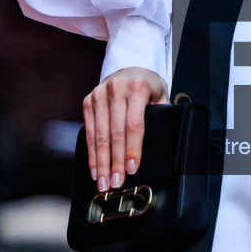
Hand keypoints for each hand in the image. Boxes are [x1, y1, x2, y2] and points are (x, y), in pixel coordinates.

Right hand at [83, 67, 166, 193]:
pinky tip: (95, 168)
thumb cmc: (149, 88)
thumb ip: (160, 118)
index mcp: (137, 88)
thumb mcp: (161, 97)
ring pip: (99, 134)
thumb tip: (159, 150)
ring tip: (103, 182)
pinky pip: (89, 131)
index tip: (132, 169)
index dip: (133, 149)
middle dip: (115, 162)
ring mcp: (99, 94)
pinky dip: (91, 152)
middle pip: (114, 133)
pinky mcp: (88, 100)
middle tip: (115, 183)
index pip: (134, 124)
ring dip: (101, 162)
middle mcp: (116, 89)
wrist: (131, 68)